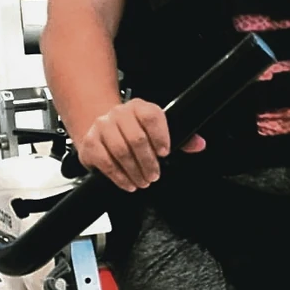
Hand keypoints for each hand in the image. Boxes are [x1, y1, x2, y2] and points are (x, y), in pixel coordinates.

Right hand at [76, 99, 204, 192]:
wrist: (102, 130)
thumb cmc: (134, 132)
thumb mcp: (158, 132)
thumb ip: (181, 139)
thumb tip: (199, 144)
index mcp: (139, 107)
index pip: (151, 117)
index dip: (161, 136)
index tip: (165, 153)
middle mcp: (119, 114)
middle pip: (136, 138)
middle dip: (148, 161)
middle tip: (154, 175)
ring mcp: (102, 127)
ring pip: (121, 151)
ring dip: (134, 171)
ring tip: (142, 181)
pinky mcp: (90, 143)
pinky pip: (105, 162)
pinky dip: (119, 176)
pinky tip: (128, 182)